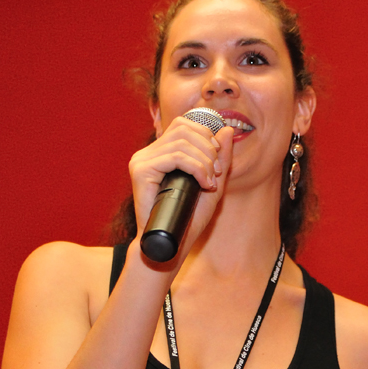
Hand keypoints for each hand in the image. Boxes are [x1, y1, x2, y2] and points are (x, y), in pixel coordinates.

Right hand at [129, 117, 234, 253]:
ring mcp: (142, 161)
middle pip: (183, 128)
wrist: (172, 244)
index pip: (183, 124)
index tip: (218, 160)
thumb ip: (221, 158)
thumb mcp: (212, 183)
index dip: (205, 135)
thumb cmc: (189, 218)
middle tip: (216, 173)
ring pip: (182, 142)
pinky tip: (204, 184)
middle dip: (208, 148)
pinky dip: (196, 168)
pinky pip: (175, 157)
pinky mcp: (141, 171)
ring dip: (204, 161)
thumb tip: (226, 129)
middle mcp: (148, 153)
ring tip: (210, 182)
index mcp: (160, 152)